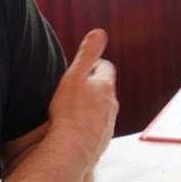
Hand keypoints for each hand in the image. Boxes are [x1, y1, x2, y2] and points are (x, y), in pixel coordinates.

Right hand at [48, 29, 118, 167]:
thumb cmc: (68, 112)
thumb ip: (87, 54)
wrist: (71, 150)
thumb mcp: (74, 76)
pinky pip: (98, 127)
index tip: (84, 67)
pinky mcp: (103, 140)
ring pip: (103, 109)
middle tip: (76, 87)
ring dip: (92, 106)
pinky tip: (76, 128)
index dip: (94, 65)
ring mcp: (108, 123)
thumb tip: (99, 31)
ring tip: (74, 109)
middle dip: (93, 86)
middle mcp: (112, 104)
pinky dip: (89, 124)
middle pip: (105, 89)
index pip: (105, 67)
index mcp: (105, 86)